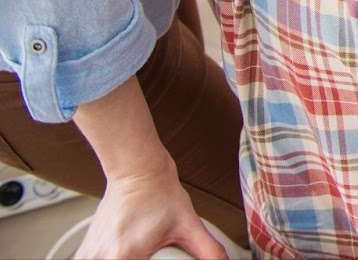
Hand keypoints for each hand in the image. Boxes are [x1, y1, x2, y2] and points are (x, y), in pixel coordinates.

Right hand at [75, 163, 225, 259]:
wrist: (137, 171)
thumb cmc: (158, 194)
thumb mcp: (189, 224)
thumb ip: (208, 250)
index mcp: (124, 255)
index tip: (160, 259)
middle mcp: (100, 257)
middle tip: (153, 253)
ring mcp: (88, 255)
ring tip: (141, 251)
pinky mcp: (84, 252)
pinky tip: (127, 251)